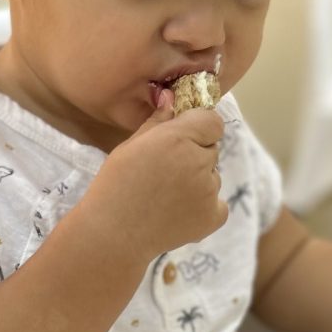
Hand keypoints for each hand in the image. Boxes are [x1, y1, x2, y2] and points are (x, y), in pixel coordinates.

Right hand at [83, 89, 227, 260]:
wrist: (113, 233)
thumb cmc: (115, 185)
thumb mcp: (131, 146)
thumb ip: (158, 121)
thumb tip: (172, 99)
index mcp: (179, 137)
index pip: (212, 121)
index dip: (198, 128)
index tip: (182, 139)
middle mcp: (200, 161)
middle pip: (211, 150)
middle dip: (195, 156)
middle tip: (165, 173)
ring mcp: (210, 190)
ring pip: (213, 177)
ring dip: (198, 182)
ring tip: (166, 197)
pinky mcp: (215, 216)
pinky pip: (218, 203)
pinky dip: (204, 207)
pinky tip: (178, 213)